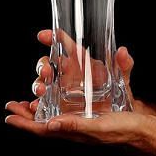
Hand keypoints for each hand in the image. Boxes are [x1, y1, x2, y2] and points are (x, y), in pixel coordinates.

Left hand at [5, 105, 155, 155]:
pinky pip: (68, 109)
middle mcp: (74, 128)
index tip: (9, 115)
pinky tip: (55, 96)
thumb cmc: (125, 130)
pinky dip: (57, 101)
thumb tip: (51, 125)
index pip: (41, 129)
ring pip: (53, 115)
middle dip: (26, 114)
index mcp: (73, 132)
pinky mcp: (90, 116)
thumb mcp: (99, 127)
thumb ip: (76, 125)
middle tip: (12, 104)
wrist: (146, 131)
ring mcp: (81, 122)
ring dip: (39, 107)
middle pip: (43, 122)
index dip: (24, 123)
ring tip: (27, 100)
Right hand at [15, 29, 138, 117]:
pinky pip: (41, 106)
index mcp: (81, 65)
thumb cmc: (121, 98)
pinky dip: (33, 106)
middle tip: (47, 72)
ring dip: (37, 86)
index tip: (43, 36)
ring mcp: (61, 93)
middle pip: (48, 65)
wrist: (121, 120)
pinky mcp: (58, 109)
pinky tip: (31, 106)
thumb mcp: (123, 80)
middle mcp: (68, 76)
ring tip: (41, 91)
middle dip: (42, 66)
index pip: (64, 47)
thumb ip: (124, 66)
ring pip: (42, 84)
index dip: (52, 38)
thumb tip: (123, 53)